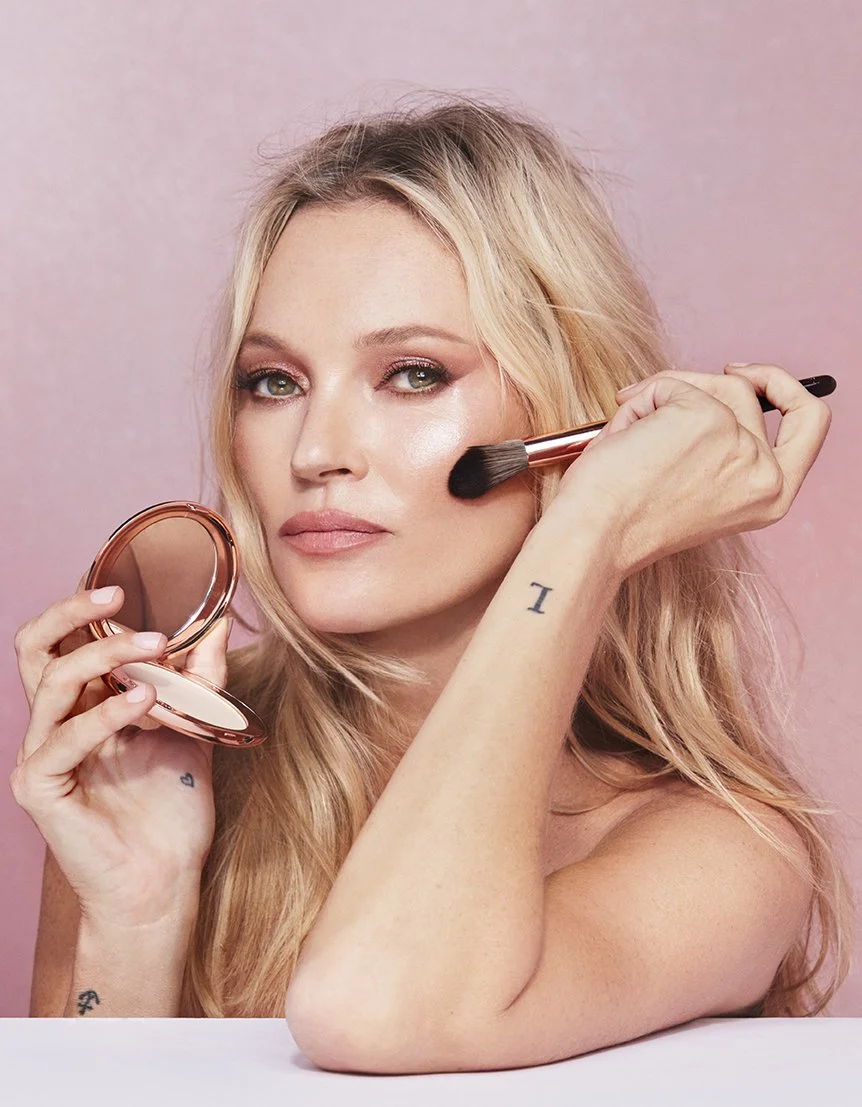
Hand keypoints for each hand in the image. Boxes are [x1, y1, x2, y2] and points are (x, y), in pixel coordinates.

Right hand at [10, 576, 230, 926]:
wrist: (165, 881)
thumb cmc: (173, 806)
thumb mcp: (195, 728)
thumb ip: (202, 677)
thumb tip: (222, 620)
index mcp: (83, 702)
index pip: (66, 638)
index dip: (84, 604)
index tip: (126, 573)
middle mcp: (55, 721)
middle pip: (37, 646)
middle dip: (73, 611)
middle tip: (118, 593)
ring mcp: (42, 753)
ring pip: (52, 682)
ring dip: (104, 655)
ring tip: (154, 648)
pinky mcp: (41, 787)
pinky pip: (63, 739)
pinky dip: (104, 713)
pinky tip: (144, 701)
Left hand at [554, 363, 831, 578]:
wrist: (597, 533)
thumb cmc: (626, 518)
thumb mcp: (694, 485)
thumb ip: (717, 448)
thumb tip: (710, 388)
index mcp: (770, 497)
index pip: (807, 427)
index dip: (786, 392)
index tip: (752, 378)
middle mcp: (766, 473)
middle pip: (753, 395)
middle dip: (731, 374)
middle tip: (717, 368)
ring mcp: (740, 442)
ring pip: (708, 385)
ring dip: (663, 399)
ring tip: (631, 436)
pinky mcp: (708, 419)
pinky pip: (673, 384)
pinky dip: (640, 402)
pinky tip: (623, 438)